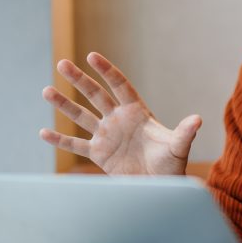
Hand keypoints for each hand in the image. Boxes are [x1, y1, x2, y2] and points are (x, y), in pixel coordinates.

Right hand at [39, 52, 201, 174]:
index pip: (119, 86)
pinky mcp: (99, 154)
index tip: (91, 56)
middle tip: (62, 63)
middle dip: (79, 80)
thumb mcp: (177, 147)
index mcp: (136, 112)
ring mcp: (106, 135)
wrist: (160, 186)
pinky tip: (43, 132)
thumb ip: (184, 133)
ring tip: (46, 90)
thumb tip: (197, 120)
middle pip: (95, 95)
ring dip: (64, 105)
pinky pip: (76, 145)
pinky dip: (60, 140)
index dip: (106, 71)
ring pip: (81, 116)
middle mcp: (118, 120)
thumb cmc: (171, 165)